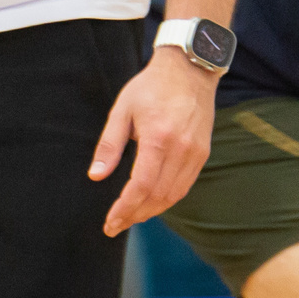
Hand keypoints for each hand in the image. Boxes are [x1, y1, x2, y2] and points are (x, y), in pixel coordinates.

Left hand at [94, 47, 216, 235]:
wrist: (189, 70)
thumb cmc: (151, 88)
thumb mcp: (122, 110)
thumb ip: (109, 145)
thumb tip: (96, 175)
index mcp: (158, 138)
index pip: (141, 186)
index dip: (124, 209)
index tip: (110, 222)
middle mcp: (181, 149)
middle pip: (157, 196)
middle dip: (134, 216)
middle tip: (115, 226)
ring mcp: (196, 152)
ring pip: (173, 195)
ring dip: (150, 212)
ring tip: (129, 219)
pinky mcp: (202, 153)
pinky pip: (185, 185)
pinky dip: (167, 200)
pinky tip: (150, 204)